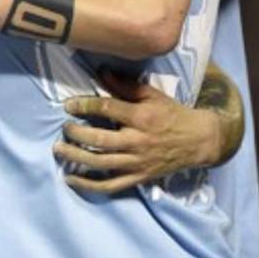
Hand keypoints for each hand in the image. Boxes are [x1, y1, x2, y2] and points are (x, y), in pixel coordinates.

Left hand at [53, 70, 220, 194]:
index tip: (68, 106)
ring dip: (75, 157)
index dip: (84, 106)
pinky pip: (110, 185)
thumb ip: (125, 85)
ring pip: (100, 162)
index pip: (107, 110)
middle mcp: (138, 141)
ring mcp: (137, 162)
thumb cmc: (172, 114)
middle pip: (99, 139)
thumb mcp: (152, 95)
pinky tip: (71, 178)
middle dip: (76, 133)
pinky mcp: (138, 178)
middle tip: (63, 128)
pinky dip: (88, 185)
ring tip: (59, 149)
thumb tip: (101, 72)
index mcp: (141, 117)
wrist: (199, 141)